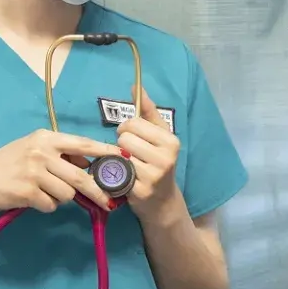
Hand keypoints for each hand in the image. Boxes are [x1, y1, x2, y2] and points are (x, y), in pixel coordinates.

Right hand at [0, 129, 123, 217]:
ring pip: (68, 193)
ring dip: (61, 198)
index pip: (83, 144)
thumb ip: (60, 155)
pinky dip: (46, 206)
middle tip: (110, 203)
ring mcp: (34, 171)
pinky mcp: (28, 191)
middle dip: (98, 192)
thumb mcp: (32, 151)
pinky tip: (31, 199)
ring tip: (44, 192)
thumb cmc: (7, 166)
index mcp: (45, 138)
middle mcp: (41, 151)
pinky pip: (51, 205)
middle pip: (81, 176)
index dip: (106, 153)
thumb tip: (90, 165)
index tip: (125, 159)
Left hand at [117, 90, 182, 223]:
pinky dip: (117, 174)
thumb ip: (147, 111)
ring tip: (129, 167)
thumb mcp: (159, 135)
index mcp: (171, 140)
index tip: (133, 139)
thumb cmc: (158, 163)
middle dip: (123, 145)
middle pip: (124, 138)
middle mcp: (166, 157)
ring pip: (119, 154)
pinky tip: (126, 179)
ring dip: (119, 160)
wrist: (162, 202)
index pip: (133, 123)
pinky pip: (117, 172)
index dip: (127, 129)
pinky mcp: (141, 190)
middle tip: (131, 155)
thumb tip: (136, 86)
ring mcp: (154, 175)